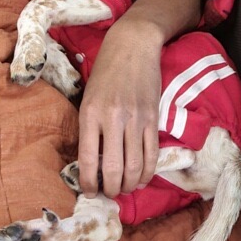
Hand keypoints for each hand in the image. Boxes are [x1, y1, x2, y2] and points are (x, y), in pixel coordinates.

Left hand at [77, 17, 162, 197]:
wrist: (132, 46)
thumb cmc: (104, 73)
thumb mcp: (87, 97)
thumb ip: (89, 127)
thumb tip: (90, 162)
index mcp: (90, 114)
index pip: (87, 160)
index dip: (88, 183)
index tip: (89, 191)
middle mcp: (112, 119)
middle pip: (112, 169)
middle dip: (110, 190)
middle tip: (108, 194)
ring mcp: (135, 120)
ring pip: (134, 166)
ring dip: (128, 185)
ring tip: (123, 189)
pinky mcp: (153, 119)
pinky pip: (151, 154)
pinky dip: (146, 172)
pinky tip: (139, 178)